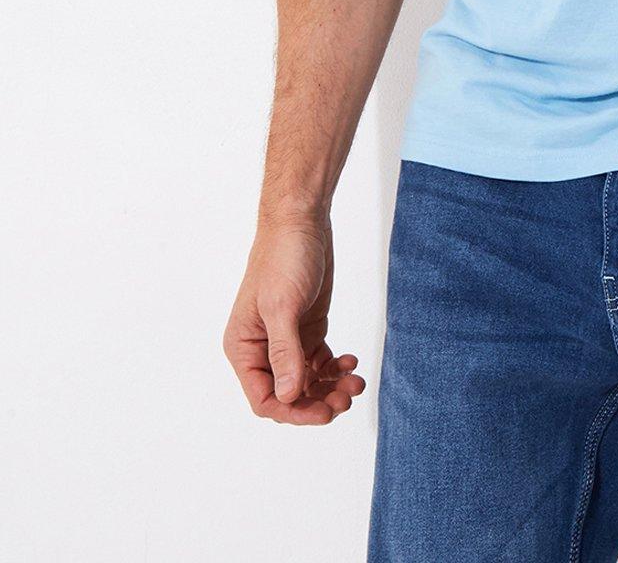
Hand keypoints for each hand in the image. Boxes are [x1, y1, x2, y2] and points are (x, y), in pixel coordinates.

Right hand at [223, 215, 365, 425]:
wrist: (301, 222)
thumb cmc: (283, 258)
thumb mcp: (282, 305)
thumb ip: (284, 351)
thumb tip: (288, 396)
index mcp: (244, 347)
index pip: (264, 399)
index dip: (293, 412)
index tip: (324, 412)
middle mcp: (262, 350)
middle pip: (289, 395)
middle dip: (317, 401)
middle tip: (347, 398)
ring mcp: (287, 340)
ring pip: (307, 382)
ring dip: (331, 388)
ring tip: (355, 382)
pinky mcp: (307, 329)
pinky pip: (320, 363)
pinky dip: (335, 369)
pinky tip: (350, 363)